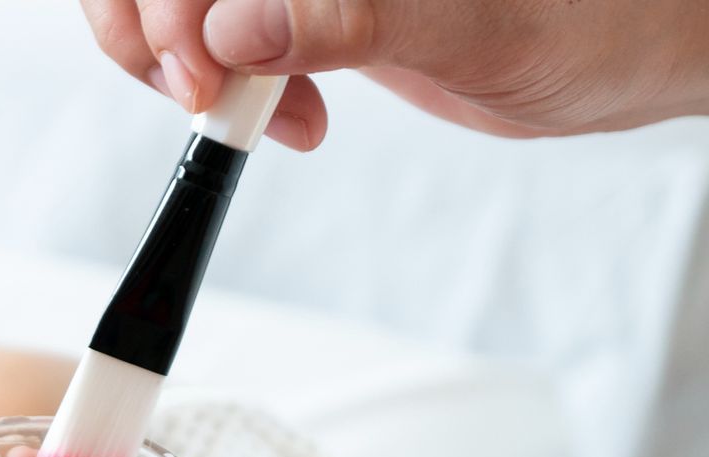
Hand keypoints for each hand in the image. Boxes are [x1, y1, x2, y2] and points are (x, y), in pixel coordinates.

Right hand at [79, 0, 708, 148]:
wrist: (628, 47)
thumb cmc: (597, 17)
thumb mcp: (478, 27)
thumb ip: (353, 19)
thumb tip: (237, 28)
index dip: (170, 0)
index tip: (198, 69)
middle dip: (155, 30)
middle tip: (204, 99)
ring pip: (178, 2)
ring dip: (179, 67)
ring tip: (249, 118)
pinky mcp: (304, 1)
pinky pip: (214, 33)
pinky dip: (219, 87)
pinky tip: (280, 117)